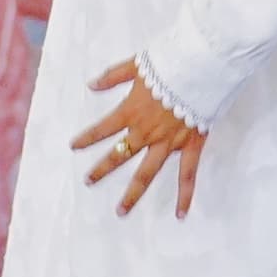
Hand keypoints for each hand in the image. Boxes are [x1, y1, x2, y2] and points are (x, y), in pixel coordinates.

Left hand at [71, 59, 206, 217]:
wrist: (202, 65)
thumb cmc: (171, 62)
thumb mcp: (136, 64)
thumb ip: (113, 76)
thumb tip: (91, 85)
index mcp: (131, 111)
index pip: (103, 128)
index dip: (87, 138)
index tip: (73, 147)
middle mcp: (146, 131)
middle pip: (120, 155)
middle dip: (103, 169)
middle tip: (89, 181)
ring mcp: (168, 141)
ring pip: (147, 173)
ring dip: (133, 193)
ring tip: (121, 211)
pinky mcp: (191, 145)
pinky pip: (188, 175)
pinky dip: (185, 195)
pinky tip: (180, 214)